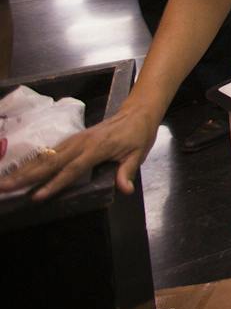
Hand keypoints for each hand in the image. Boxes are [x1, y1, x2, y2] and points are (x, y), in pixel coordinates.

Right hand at [0, 103, 159, 200]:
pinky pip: (50, 151)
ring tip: (5, 182)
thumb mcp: (138, 154)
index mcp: (97, 148)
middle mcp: (81, 143)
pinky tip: (20, 170)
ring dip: (24, 169)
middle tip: (4, 188)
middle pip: (50, 162)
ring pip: (46, 156)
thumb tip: (125, 190)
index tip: (36, 196)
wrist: (137, 112)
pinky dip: (33, 161)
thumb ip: (127, 172)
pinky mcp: (72, 139)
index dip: (55, 183)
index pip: (72, 169)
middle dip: (26, 176)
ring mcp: (74, 139)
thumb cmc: (138, 135)